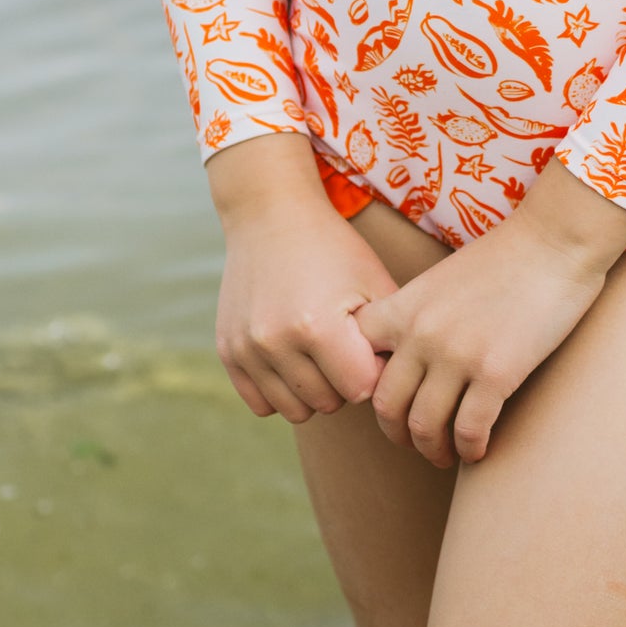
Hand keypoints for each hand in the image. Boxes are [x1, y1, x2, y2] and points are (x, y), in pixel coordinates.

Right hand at [208, 133, 391, 422]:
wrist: (270, 215)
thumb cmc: (332, 248)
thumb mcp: (373, 282)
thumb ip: (391, 336)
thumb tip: (397, 383)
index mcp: (318, 326)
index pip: (363, 390)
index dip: (375, 370)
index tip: (373, 346)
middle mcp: (276, 342)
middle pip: (330, 403)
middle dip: (345, 381)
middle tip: (346, 346)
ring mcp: (247, 349)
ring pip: (296, 411)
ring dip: (314, 391)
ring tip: (321, 354)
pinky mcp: (228, 352)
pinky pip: (262, 405)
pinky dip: (281, 392)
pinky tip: (294, 362)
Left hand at [355, 158, 625, 468]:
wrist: (554, 240)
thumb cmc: (506, 256)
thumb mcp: (442, 278)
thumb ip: (418, 314)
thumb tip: (409, 353)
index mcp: (404, 307)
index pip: (356, 356)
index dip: (360, 384)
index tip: (384, 397)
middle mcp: (421, 334)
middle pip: (386, 404)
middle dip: (397, 433)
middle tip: (414, 441)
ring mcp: (457, 355)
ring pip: (424, 426)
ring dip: (433, 449)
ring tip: (446, 454)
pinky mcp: (496, 373)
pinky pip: (469, 430)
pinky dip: (470, 449)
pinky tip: (479, 451)